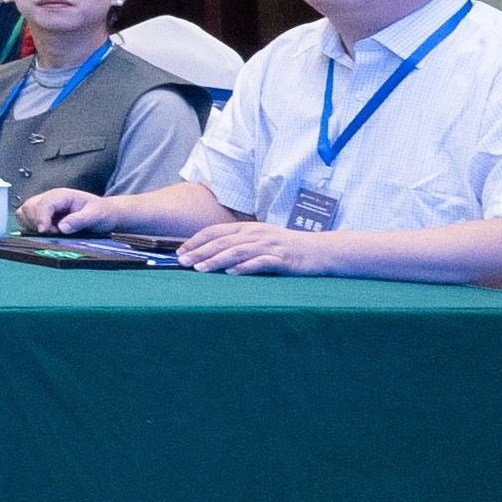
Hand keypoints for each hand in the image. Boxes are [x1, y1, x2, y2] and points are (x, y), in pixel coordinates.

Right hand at [13, 186, 109, 233]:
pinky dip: (31, 227)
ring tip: (51, 233)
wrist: (105, 214)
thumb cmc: (102, 212)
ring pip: (24, 213)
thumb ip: (79, 220)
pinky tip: (47, 232)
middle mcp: (49, 199)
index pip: (43, 204)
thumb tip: (62, 227)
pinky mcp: (42, 216)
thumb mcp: (96, 215)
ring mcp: (44, 207)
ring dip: (32, 225)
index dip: (40, 218)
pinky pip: (26, 220)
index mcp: (61, 195)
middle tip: (54, 233)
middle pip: (28, 207)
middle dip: (36, 223)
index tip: (44, 231)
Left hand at [178, 218, 331, 273]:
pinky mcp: (283, 260)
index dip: (196, 241)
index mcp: (248, 228)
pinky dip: (246, 267)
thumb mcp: (260, 239)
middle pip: (223, 242)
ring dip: (217, 260)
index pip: (215, 232)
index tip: (180, 252)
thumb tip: (208, 252)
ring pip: (238, 251)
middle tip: (183, 262)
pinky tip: (233, 273)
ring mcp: (270, 246)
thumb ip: (238, 243)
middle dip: (200, 252)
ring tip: (201, 269)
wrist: (321, 250)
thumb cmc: (286, 247)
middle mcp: (256, 234)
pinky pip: (261, 262)